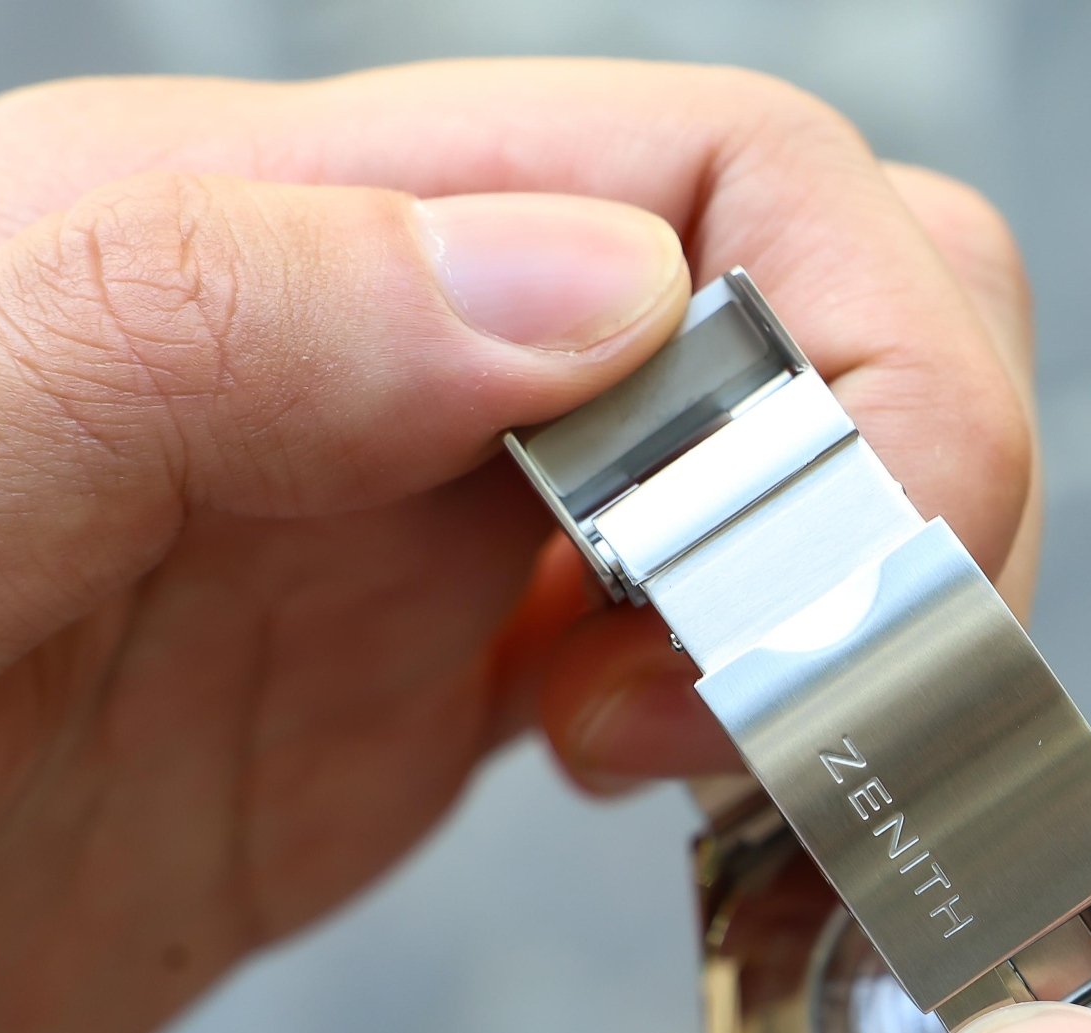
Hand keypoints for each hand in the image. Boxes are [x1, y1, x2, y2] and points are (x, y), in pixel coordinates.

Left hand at [0, 62, 1037, 1032]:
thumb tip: (585, 292)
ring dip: (861, 603)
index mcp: (260, 242)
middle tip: (762, 698)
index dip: (852, 372)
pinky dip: (783, 709)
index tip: (774, 612)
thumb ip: (188, 326)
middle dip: (902, 484)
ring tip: (702, 762)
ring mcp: (417, 534)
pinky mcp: (428, 700)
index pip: (728, 176)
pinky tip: (682, 800)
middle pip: (814, 293)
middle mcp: (373, 358)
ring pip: (797, 459)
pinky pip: (707, 631)